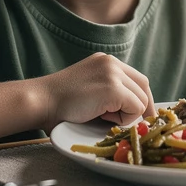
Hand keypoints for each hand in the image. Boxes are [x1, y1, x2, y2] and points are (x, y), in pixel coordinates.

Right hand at [38, 53, 155, 128]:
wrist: (41, 101)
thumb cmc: (60, 104)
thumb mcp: (89, 89)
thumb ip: (109, 90)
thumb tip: (134, 110)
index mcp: (106, 62)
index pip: (136, 78)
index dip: (140, 98)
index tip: (139, 115)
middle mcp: (111, 62)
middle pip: (143, 85)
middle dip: (143, 107)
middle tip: (137, 124)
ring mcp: (113, 73)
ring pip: (141, 99)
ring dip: (128, 114)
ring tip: (104, 116)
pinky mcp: (113, 88)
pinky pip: (135, 108)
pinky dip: (124, 119)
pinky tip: (103, 117)